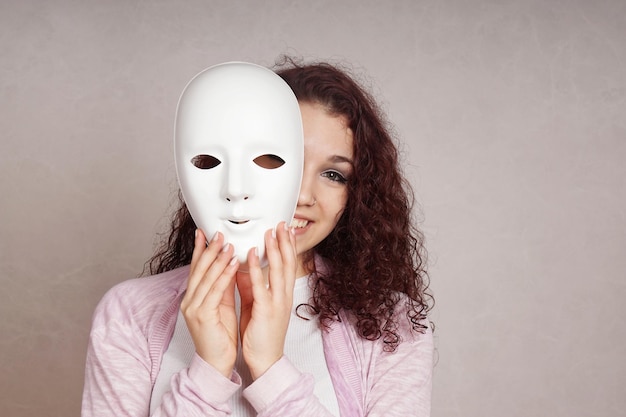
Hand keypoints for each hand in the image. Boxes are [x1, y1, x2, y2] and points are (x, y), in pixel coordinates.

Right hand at [180, 229, 238, 376]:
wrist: (217, 363)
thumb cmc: (220, 335)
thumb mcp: (222, 304)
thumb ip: (222, 285)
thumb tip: (228, 264)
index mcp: (193, 297)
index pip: (196, 268)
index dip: (200, 249)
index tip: (204, 232)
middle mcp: (190, 301)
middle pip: (199, 269)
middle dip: (209, 249)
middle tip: (219, 233)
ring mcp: (193, 308)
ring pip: (206, 278)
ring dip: (218, 259)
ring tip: (228, 244)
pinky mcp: (202, 317)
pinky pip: (215, 292)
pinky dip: (224, 276)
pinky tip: (232, 265)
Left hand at [237, 222, 296, 379]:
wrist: (265, 359)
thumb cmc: (261, 333)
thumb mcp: (257, 304)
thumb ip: (252, 285)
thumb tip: (244, 267)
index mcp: (283, 294)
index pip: (288, 264)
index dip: (288, 246)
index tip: (285, 230)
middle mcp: (284, 295)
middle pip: (288, 263)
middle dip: (285, 242)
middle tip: (282, 224)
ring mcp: (277, 302)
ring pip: (278, 270)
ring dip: (274, 249)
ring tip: (270, 233)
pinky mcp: (265, 310)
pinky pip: (260, 286)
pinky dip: (256, 269)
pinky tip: (250, 255)